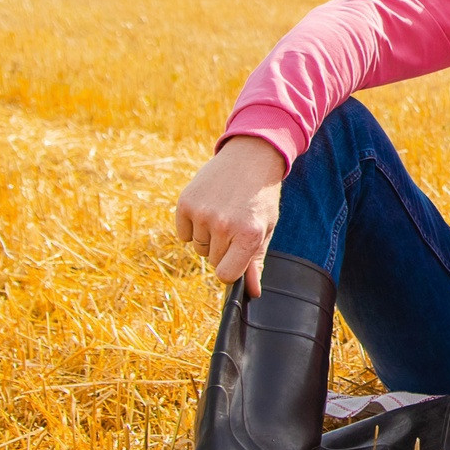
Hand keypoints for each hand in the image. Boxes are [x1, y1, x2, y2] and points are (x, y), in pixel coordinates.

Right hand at [174, 137, 287, 295]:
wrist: (250, 157)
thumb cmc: (260, 197)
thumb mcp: (265, 228)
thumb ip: (255, 261)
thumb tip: (251, 293)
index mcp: (248, 234)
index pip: (226, 275)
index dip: (231, 269)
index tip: (236, 258)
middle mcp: (224, 225)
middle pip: (213, 260)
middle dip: (223, 249)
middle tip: (235, 224)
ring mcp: (202, 213)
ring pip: (198, 247)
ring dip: (208, 237)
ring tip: (223, 212)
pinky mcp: (185, 202)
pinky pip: (183, 234)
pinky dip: (192, 227)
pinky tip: (208, 208)